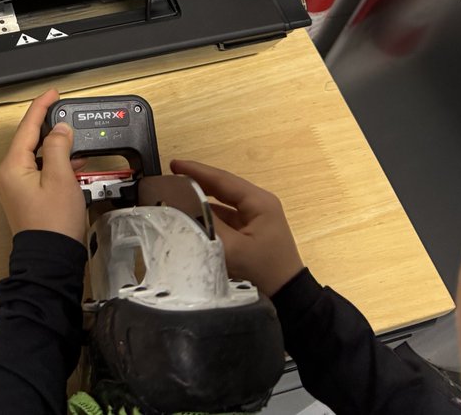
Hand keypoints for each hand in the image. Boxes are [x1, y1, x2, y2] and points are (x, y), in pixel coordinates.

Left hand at [0, 89, 86, 242]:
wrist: (50, 260)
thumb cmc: (53, 223)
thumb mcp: (61, 178)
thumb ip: (58, 147)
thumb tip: (59, 129)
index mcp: (12, 166)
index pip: (27, 127)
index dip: (41, 107)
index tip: (53, 94)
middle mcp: (9, 175)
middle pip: (29, 140)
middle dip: (49, 126)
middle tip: (66, 113)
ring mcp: (16, 188)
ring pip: (36, 156)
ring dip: (55, 148)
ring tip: (75, 140)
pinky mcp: (26, 198)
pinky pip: (39, 172)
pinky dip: (55, 165)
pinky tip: (74, 165)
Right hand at [170, 159, 303, 296]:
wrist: (287, 296)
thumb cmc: (262, 269)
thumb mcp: (233, 248)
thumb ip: (208, 224)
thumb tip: (184, 207)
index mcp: (259, 202)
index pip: (222, 179)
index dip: (196, 171)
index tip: (174, 164)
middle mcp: (259, 203)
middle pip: (223, 186)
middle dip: (198, 181)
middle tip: (172, 176)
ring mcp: (257, 217)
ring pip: (225, 200)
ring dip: (203, 197)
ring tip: (178, 193)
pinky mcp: (253, 230)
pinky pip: (228, 214)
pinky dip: (210, 212)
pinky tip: (193, 214)